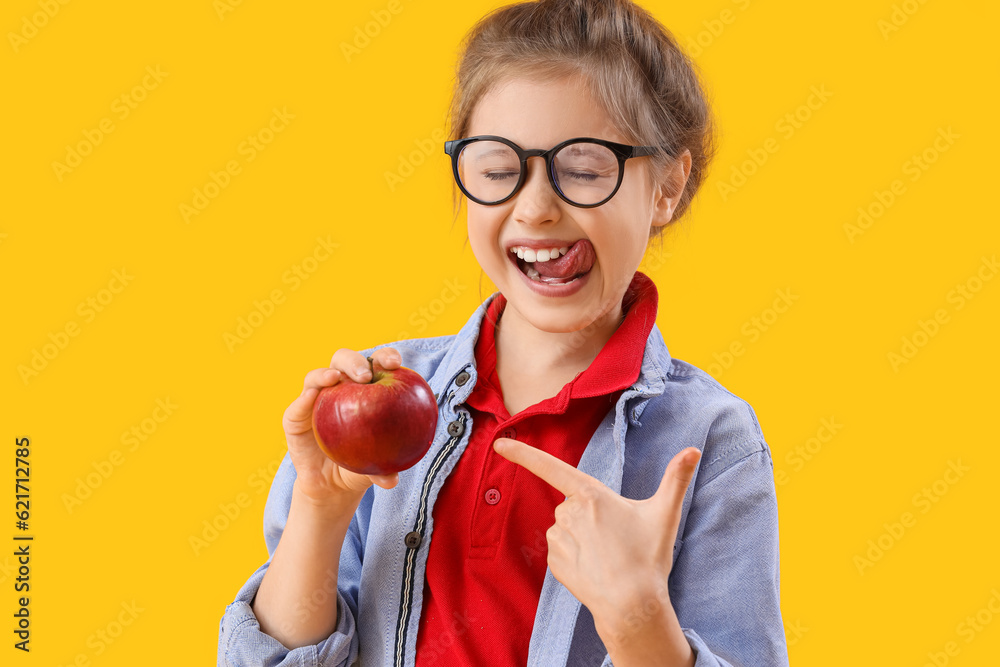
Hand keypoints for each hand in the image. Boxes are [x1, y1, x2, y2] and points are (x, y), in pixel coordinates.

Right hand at [282, 347, 402, 505]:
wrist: (331, 485)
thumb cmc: (359, 467)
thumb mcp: (374, 469)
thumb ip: (384, 471)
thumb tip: (394, 480)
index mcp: (366, 390)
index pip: (377, 364)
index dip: (386, 356)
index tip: (395, 363)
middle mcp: (340, 388)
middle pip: (345, 361)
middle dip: (355, 361)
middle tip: (366, 375)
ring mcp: (316, 399)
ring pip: (318, 376)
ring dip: (328, 373)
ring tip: (336, 378)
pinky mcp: (296, 415)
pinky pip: (299, 404)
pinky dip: (305, 397)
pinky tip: (312, 396)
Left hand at [492, 438, 700, 624]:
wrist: (631, 605)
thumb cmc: (647, 557)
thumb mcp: (664, 513)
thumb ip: (676, 478)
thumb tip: (694, 450)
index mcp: (590, 494)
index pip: (550, 467)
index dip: (523, 454)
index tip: (499, 442)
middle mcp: (568, 513)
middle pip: (573, 504)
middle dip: (590, 516)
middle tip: (617, 537)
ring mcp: (558, 539)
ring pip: (566, 528)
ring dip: (582, 536)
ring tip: (608, 556)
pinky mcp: (553, 562)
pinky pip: (561, 551)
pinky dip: (575, 556)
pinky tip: (595, 568)